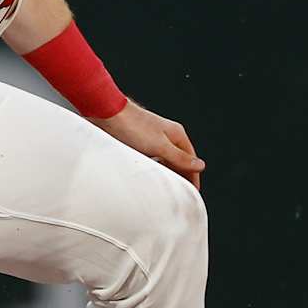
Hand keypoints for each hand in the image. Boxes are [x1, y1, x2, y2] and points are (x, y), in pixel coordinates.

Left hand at [90, 101, 204, 189]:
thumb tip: (200, 166)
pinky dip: (154, 168)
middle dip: (181, 176)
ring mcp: (152, 138)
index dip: (193, 176)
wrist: (107, 114)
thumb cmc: (133, 126)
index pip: (191, 159)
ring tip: (166, 188)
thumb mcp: (160, 146)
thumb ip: (179, 158)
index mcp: (176, 134)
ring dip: (167, 172)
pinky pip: (151, 159)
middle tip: (180, 194)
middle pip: (179, 160)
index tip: (193, 192)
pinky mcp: (139, 142)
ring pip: (164, 160)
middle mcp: (166, 135)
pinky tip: (149, 175)